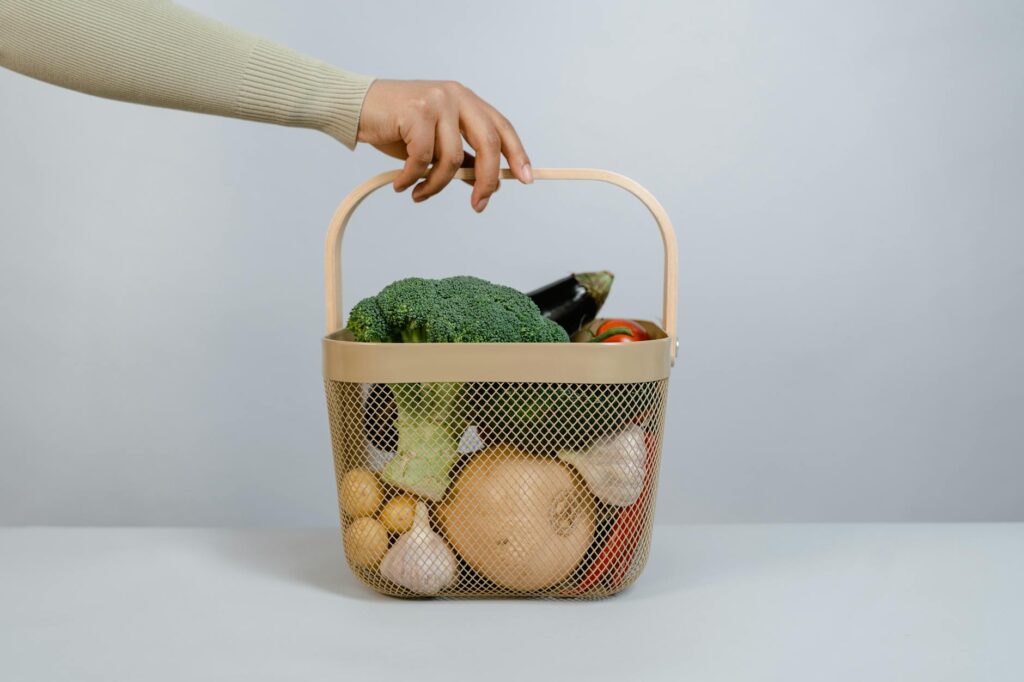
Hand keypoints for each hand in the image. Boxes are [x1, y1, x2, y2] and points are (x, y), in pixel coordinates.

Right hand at [357, 79, 532, 211]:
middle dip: (486, 180)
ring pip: (451, 158)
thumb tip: (488, 183)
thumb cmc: (396, 125)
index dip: (517, 154)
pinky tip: (403, 185)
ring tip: (420, 193)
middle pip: (488, 143)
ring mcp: (437, 102)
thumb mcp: (434, 141)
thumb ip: (461, 157)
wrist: (356, 107)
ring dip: (436, 185)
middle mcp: (456, 96)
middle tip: (478, 205)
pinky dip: (412, 179)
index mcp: (466, 100)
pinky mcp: (415, 112)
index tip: (526, 179)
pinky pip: (423, 159)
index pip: (502, 128)